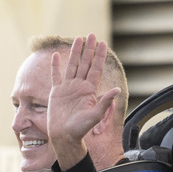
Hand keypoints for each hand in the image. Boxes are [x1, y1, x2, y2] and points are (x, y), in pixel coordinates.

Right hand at [47, 33, 120, 168]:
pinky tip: (55, 56)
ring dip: (74, 53)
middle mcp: (79, 86)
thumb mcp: (95, 115)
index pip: (96, 69)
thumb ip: (105, 102)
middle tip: (92, 35)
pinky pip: (55, 76)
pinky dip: (55, 66)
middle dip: (88, 49)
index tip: (103, 43)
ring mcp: (67, 88)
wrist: (64, 136)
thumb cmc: (80, 129)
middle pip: (85, 63)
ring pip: (71, 66)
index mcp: (89, 90)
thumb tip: (117, 90)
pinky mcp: (56, 92)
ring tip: (78, 39)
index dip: (100, 56)